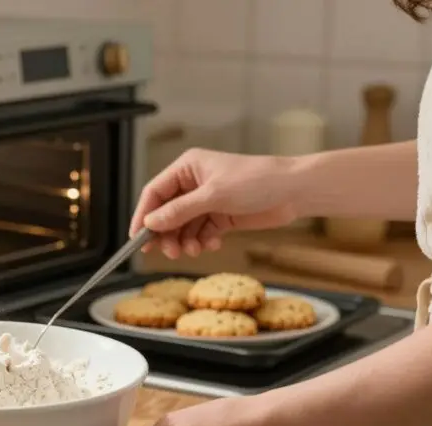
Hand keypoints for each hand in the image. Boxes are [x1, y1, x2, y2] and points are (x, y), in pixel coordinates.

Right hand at [132, 149, 299, 258]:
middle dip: (166, 233)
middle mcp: (194, 184)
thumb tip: (151, 223)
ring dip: (184, 240)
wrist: (294, 191)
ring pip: (183, 226)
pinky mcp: (221, 215)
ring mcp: (207, 200)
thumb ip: (180, 211)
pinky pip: (200, 232)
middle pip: (166, 212)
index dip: (144, 215)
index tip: (137, 237)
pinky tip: (210, 245)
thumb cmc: (256, 181)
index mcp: (187, 168)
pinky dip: (201, 241)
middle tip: (169, 251)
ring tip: (192, 250)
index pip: (155, 192)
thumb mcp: (214, 195)